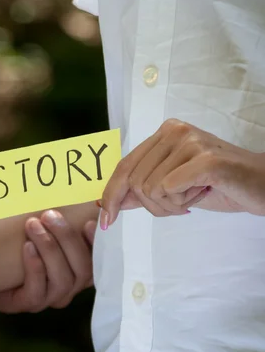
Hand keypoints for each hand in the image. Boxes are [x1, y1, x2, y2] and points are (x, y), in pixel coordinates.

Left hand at [0, 210, 95, 312]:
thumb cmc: (14, 247)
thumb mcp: (38, 231)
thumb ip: (55, 222)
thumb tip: (66, 198)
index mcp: (76, 268)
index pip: (96, 259)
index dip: (96, 243)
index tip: (87, 221)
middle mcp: (68, 286)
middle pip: (83, 268)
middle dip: (68, 239)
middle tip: (50, 215)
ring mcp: (48, 298)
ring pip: (62, 279)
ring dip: (49, 249)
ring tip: (33, 225)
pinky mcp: (28, 304)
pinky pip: (38, 291)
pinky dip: (35, 267)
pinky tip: (27, 247)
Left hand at [100, 119, 264, 228]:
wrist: (263, 185)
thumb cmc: (218, 185)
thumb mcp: (172, 187)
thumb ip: (140, 190)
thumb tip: (104, 201)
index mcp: (164, 133)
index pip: (124, 166)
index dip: (110, 195)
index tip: (105, 220)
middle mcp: (174, 131)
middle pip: (134, 182)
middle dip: (153, 206)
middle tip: (180, 205)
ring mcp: (190, 141)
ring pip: (150, 189)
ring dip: (171, 205)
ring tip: (194, 196)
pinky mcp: (205, 159)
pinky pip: (168, 190)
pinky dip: (181, 203)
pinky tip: (201, 195)